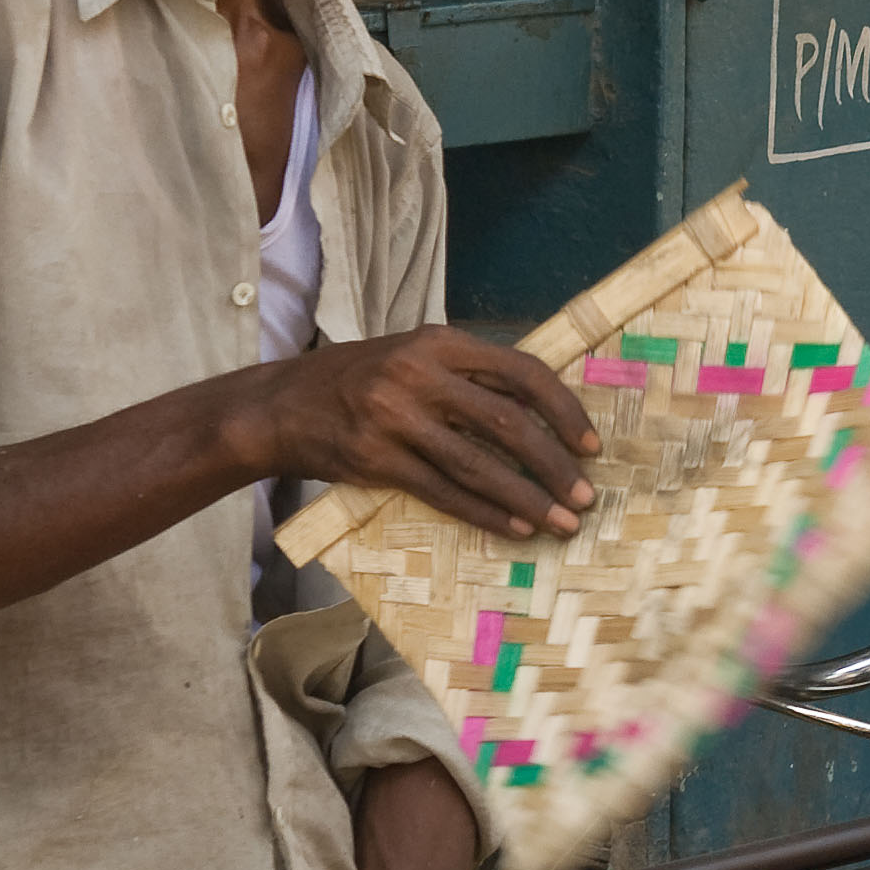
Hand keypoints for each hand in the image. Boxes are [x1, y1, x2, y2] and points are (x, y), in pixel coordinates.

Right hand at [246, 326, 599, 539]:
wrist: (278, 406)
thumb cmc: (358, 381)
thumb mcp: (412, 357)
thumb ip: (468, 375)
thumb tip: (541, 413)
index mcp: (439, 342)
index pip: (521, 372)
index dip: (564, 410)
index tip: (591, 444)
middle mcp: (419, 374)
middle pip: (508, 423)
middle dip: (554, 464)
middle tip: (585, 496)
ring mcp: (395, 417)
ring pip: (479, 465)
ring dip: (527, 499)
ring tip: (561, 522)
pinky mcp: (376, 459)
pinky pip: (444, 493)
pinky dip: (485, 513)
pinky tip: (513, 527)